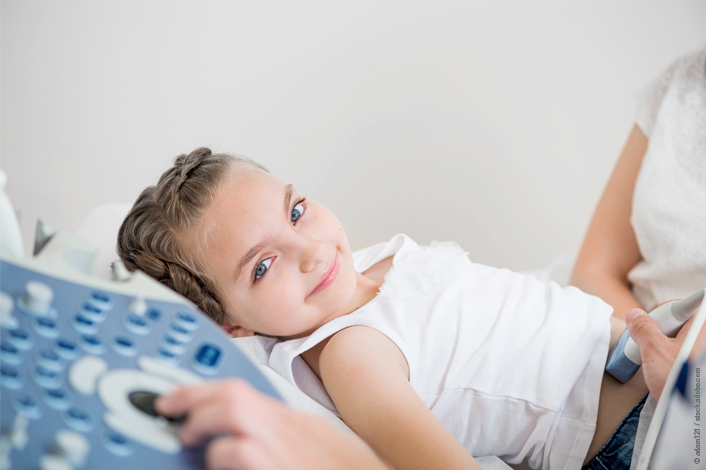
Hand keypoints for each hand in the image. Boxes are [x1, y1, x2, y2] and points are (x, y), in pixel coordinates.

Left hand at [155, 379, 386, 469]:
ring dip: (201, 419)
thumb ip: (287, 440)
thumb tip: (252, 442)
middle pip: (234, 392)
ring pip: (233, 411)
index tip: (184, 396)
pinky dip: (219, 454)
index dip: (207, 390)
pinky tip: (214, 459)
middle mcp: (289, 428)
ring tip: (185, 435)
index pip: (243, 391)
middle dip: (193, 396)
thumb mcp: (320, 448)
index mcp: (294, 422)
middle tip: (169, 407)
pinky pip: (240, 452)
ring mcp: (286, 447)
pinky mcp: (279, 468)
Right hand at [625, 307, 705, 401]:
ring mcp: (702, 355)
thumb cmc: (680, 383)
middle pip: (682, 324)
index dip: (664, 314)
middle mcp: (705, 339)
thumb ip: (643, 328)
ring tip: (658, 365)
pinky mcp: (698, 370)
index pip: (685, 305)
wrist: (693, 416)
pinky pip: (685, 357)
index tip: (653, 324)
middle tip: (652, 347)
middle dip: (662, 333)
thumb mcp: (654, 350)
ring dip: (665, 349)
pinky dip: (673, 361)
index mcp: (702, 328)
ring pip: (683, 342)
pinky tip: (666, 374)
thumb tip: (635, 316)